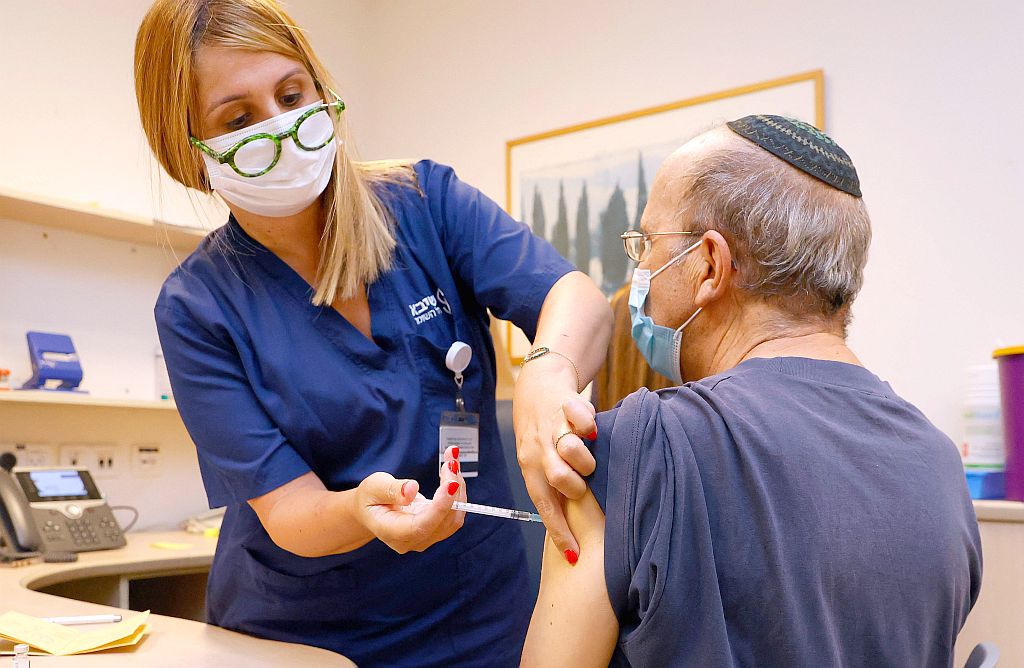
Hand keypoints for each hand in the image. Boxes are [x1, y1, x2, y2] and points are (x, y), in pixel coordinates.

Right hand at [354, 446, 465, 553]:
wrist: (371, 511)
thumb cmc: (370, 499)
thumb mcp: (373, 488)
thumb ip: (392, 490)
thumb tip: (412, 489)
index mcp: (393, 532)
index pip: (422, 526)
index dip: (441, 506)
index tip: (451, 483)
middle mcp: (413, 540)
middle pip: (444, 520)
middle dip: (452, 488)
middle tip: (451, 461)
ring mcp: (426, 537)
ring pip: (454, 517)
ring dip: (458, 488)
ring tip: (452, 461)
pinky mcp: (436, 529)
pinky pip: (454, 513)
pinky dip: (457, 491)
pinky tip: (452, 472)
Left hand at [513, 361, 597, 563]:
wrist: (537, 384)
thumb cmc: (540, 432)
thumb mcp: (537, 460)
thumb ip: (551, 488)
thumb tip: (568, 530)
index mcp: (530, 467)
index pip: (544, 505)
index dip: (559, 531)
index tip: (574, 555)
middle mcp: (538, 448)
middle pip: (558, 478)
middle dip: (576, 488)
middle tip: (585, 485)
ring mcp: (552, 426)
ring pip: (570, 448)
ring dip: (584, 457)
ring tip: (589, 455)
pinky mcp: (566, 404)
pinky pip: (582, 417)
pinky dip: (588, 423)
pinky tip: (591, 429)